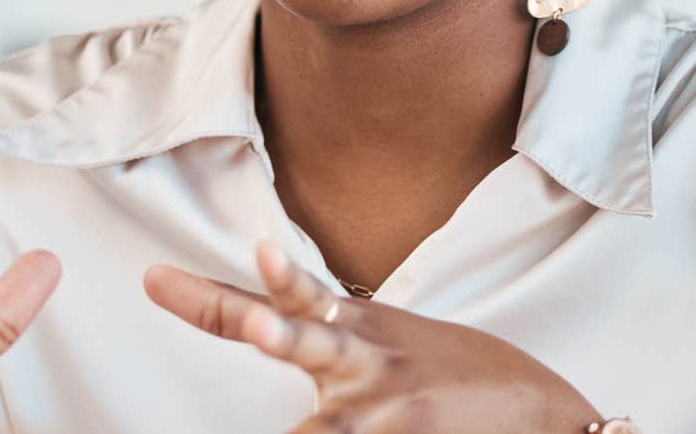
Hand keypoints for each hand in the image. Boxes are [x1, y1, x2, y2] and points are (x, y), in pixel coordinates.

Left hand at [144, 240, 602, 433]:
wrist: (541, 411)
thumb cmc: (457, 376)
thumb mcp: (390, 340)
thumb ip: (327, 335)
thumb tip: (262, 326)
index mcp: (355, 327)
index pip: (274, 303)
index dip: (209, 295)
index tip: (155, 277)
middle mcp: (362, 359)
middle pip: (293, 338)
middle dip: (267, 327)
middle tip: (242, 317)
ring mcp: (384, 408)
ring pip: (321, 425)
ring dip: (325, 422)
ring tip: (336, 418)